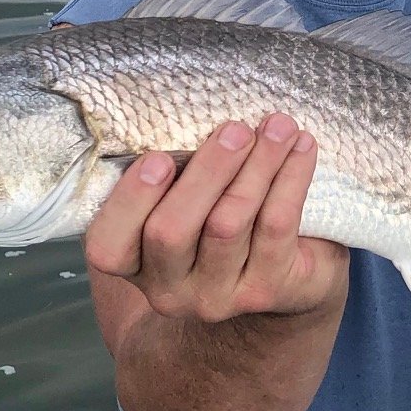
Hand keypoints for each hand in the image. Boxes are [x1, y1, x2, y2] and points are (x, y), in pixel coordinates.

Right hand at [84, 114, 348, 324]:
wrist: (283, 280)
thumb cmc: (217, 221)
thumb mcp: (182, 203)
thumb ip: (170, 175)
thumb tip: (183, 113)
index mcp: (134, 263)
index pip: (108, 245)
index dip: (129, 201)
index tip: (158, 156)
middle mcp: (168, 289)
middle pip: (171, 231)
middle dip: (206, 172)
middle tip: (235, 129)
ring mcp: (218, 297)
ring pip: (228, 224)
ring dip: (256, 166)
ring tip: (278, 127)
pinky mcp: (267, 291)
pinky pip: (276, 226)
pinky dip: (291, 179)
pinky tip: (303, 147)